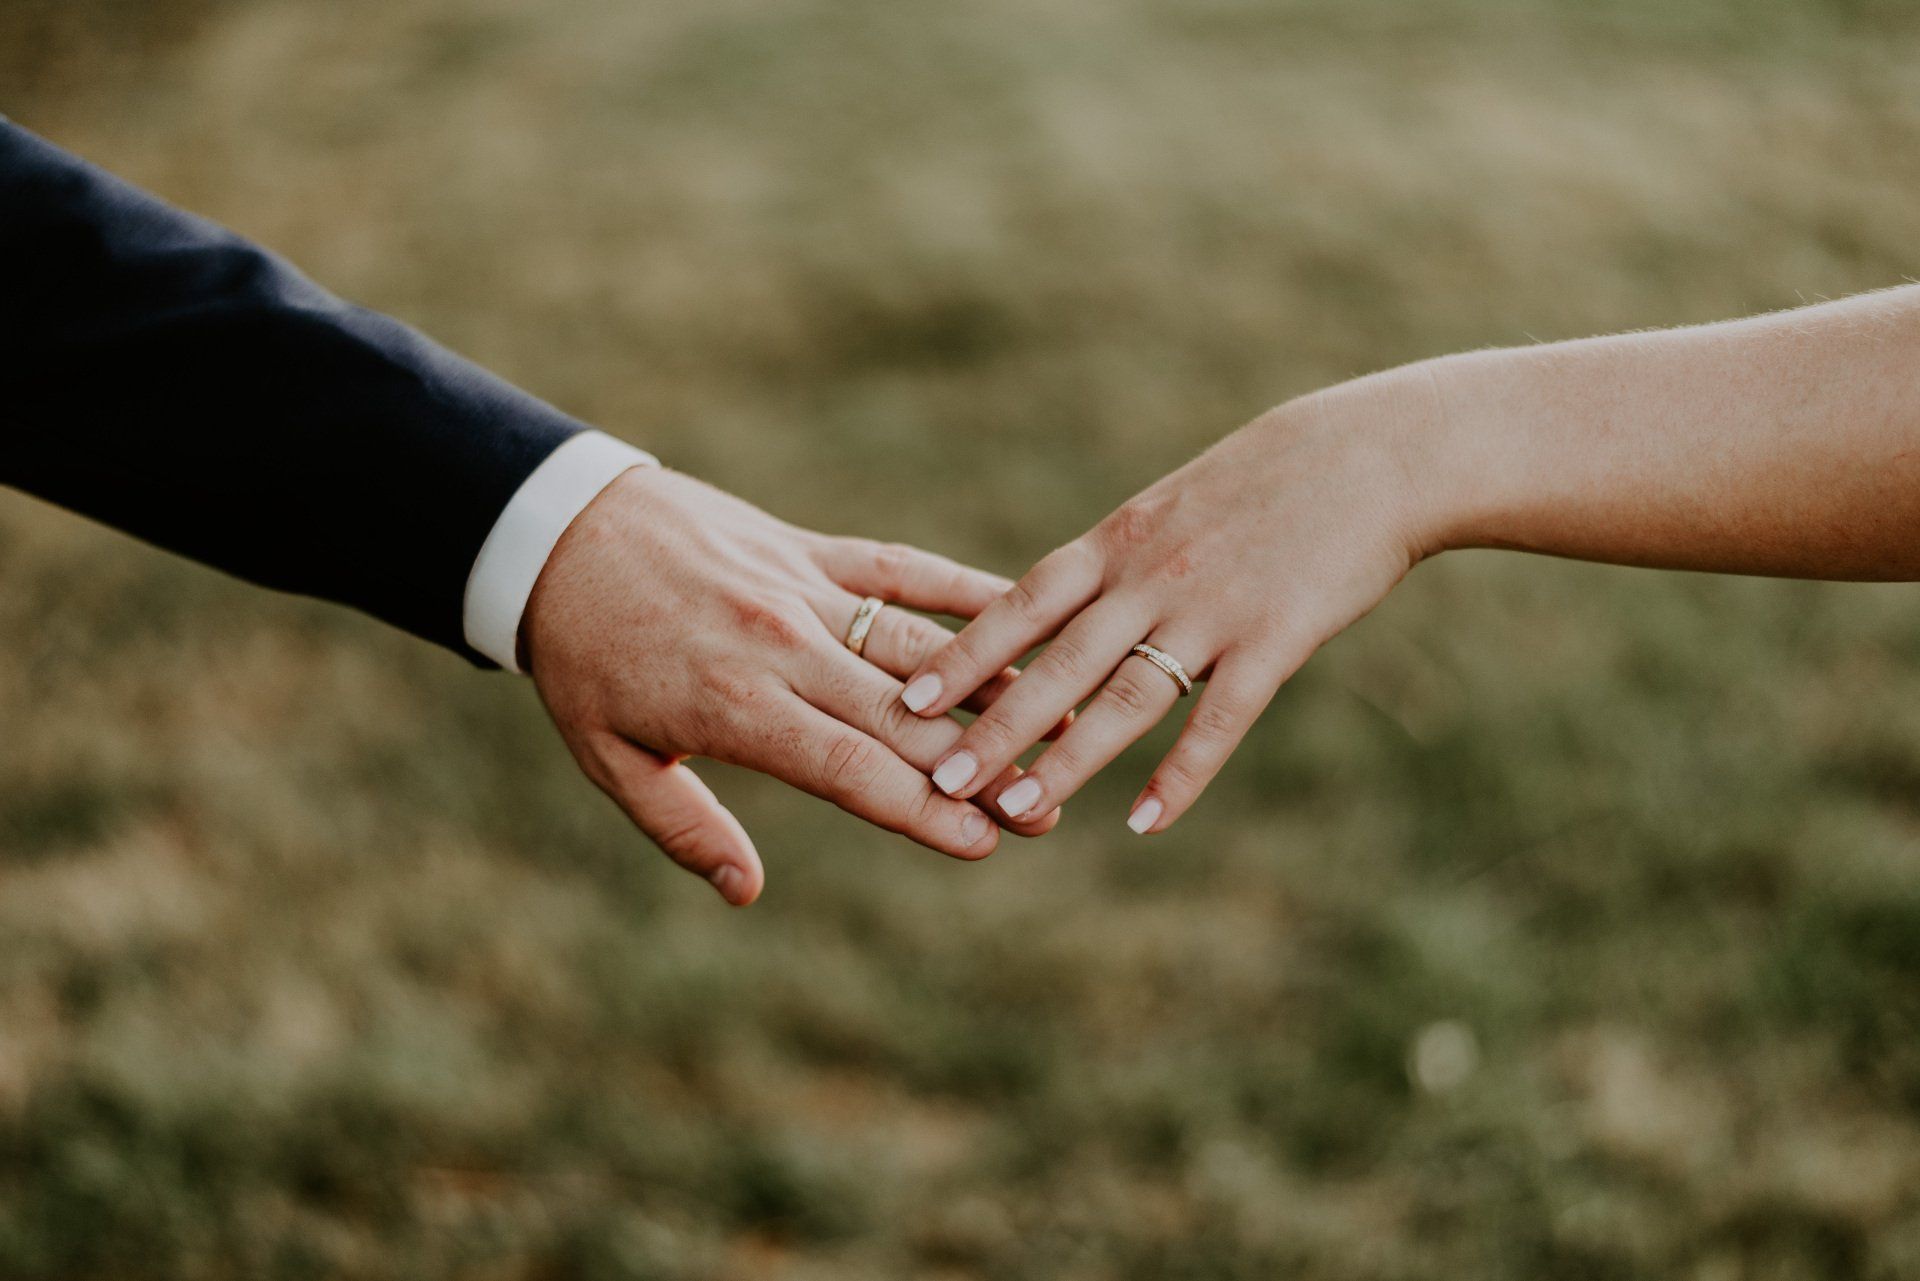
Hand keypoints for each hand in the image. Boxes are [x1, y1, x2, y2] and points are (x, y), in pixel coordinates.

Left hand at [523, 466, 1060, 905]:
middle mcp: (783, 645)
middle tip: (1047, 810)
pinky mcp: (814, 547)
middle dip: (981, 768)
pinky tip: (1024, 618)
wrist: (561, 529)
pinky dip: (966, 592)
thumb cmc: (584, 658)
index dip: (922, 811)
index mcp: (734, 705)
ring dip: (996, 688)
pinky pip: (904, 569)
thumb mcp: (610, 756)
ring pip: (921, 644)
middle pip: (905, 716)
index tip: (984, 845)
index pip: (850, 770)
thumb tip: (746, 891)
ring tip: (1063, 724)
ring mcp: (805, 589)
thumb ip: (683, 826)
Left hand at [899, 368, 1440, 833]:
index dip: (964, 653)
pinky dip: (1182, 773)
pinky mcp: (1277, 639)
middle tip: (939, 778)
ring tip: (1015, 808)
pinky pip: (1220, 717)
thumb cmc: (1265, 482)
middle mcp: (1151, 576)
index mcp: (1118, 541)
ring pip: (1125, 696)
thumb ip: (1113, 561)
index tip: (909, 697)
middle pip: (1057, 661)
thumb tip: (1050, 609)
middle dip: (993, 723)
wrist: (1371, 456)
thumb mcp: (1170, 506)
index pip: (1021, 602)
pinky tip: (1146, 822)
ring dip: (1067, 760)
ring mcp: (1212, 609)